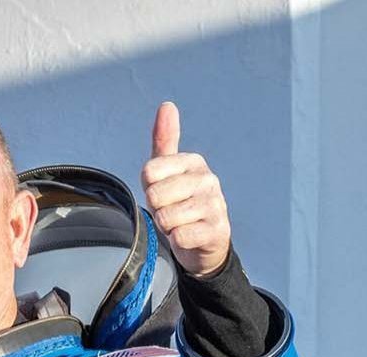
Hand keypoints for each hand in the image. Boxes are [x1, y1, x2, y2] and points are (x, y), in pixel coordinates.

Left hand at [141, 101, 231, 277]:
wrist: (205, 242)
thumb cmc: (182, 203)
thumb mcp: (169, 171)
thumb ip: (164, 139)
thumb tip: (167, 105)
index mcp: (194, 162)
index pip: (149, 172)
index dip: (149, 187)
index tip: (163, 193)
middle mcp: (208, 179)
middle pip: (156, 195)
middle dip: (158, 209)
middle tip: (172, 211)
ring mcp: (215, 205)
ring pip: (166, 217)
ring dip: (168, 226)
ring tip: (181, 223)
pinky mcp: (217, 230)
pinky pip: (180, 236)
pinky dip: (179, 241)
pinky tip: (189, 236)